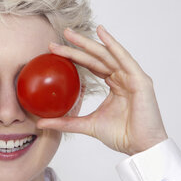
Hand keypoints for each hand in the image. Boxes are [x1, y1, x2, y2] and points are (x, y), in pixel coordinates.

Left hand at [36, 26, 167, 155]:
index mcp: (114, 84)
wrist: (140, 147)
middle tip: (62, 33)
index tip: (54, 50)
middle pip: (97, 57)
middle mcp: (123, 77)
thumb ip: (65, 122)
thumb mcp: (86, 125)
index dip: (75, 56)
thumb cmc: (121, 135)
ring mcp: (132, 77)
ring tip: (71, 33)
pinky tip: (102, 33)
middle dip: (79, 44)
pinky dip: (113, 45)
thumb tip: (40, 123)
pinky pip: (124, 58)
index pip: (91, 65)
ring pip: (107, 54)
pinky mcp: (140, 79)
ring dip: (88, 43)